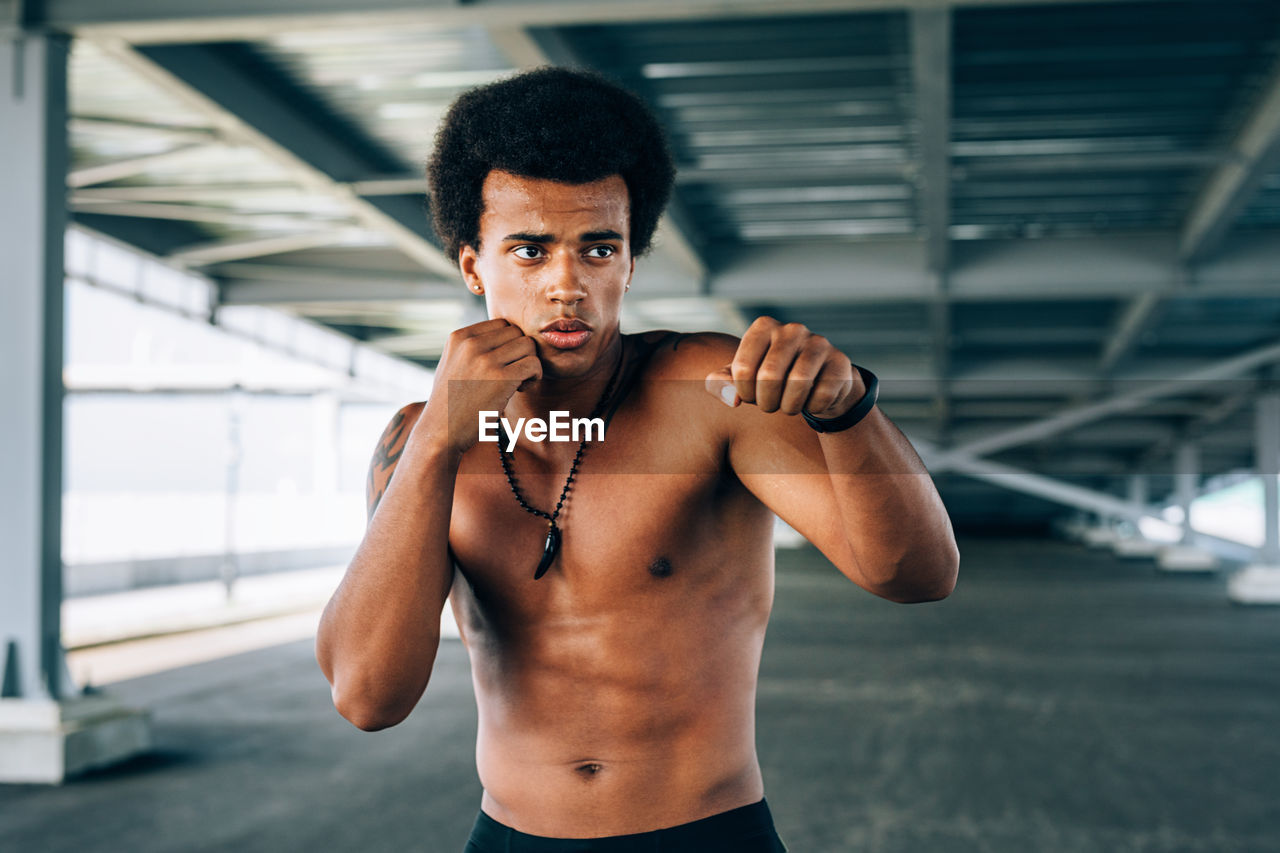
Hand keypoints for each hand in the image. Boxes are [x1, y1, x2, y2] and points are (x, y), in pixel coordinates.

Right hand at [425, 319, 541, 454]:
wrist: (441, 432)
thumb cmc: (450, 403)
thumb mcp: (453, 364)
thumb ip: (473, 347)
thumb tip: (506, 334)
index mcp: (459, 337)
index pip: (502, 324)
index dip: (508, 344)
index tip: (501, 365)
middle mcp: (471, 344)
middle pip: (517, 333)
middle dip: (520, 353)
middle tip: (511, 375)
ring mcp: (486, 360)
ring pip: (529, 346)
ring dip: (529, 364)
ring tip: (515, 383)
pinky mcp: (501, 378)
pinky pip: (534, 364)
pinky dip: (534, 377)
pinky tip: (520, 390)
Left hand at [704, 316, 858, 417]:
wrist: (815, 380)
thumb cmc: (769, 378)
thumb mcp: (740, 379)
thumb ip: (721, 384)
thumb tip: (731, 398)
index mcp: (763, 327)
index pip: (742, 368)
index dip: (744, 393)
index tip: (750, 396)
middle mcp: (792, 329)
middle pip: (770, 376)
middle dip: (766, 402)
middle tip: (769, 406)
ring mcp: (819, 343)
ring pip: (798, 384)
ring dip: (789, 406)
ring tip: (788, 406)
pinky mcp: (840, 362)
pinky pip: (823, 394)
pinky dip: (813, 408)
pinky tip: (811, 402)